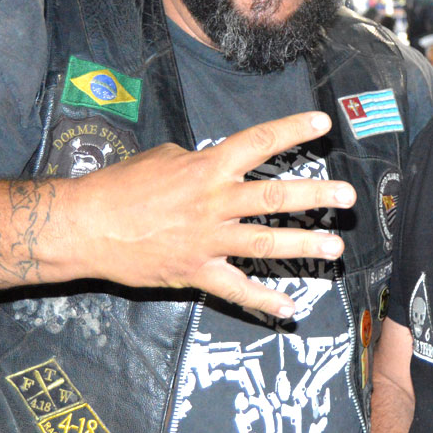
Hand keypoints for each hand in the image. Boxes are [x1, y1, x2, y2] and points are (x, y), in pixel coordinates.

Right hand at [70, 111, 354, 318]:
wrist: (84, 226)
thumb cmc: (121, 186)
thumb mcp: (164, 157)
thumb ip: (199, 160)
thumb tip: (217, 162)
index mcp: (207, 167)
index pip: (259, 143)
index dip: (293, 130)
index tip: (323, 125)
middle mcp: (214, 201)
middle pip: (274, 196)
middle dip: (315, 195)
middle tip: (348, 195)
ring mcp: (207, 239)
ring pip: (265, 242)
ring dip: (303, 245)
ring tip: (335, 247)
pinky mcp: (195, 271)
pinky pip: (236, 289)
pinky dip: (264, 300)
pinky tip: (290, 307)